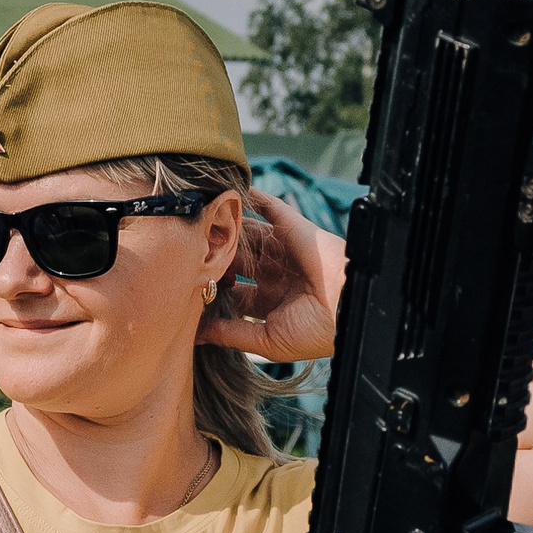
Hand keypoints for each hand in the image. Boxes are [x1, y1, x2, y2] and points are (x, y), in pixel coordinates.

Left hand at [199, 188, 344, 363]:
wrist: (346, 308)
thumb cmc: (314, 332)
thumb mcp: (267, 341)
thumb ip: (230, 335)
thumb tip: (196, 335)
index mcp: (270, 301)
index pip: (234, 291)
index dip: (214, 288)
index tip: (188, 285)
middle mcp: (274, 274)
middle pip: (236, 261)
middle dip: (215, 257)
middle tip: (186, 252)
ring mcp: (282, 249)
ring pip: (246, 234)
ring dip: (225, 229)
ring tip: (198, 221)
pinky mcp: (291, 227)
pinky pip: (267, 205)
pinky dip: (249, 196)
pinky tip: (225, 191)